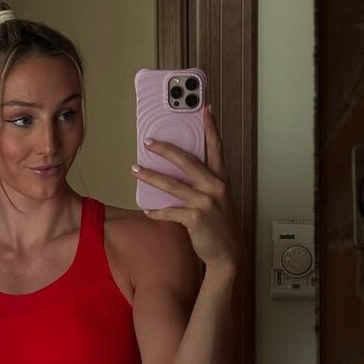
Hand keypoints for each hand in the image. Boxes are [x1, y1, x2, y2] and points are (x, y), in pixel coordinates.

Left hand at [131, 104, 242, 268]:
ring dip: (151, 176)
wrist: (228, 254)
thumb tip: (179, 171)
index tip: (205, 109)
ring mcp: (205, 203)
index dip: (210, 128)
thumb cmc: (220, 226)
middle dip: (165, 149)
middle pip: (187, 161)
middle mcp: (215, 187)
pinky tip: (147, 210)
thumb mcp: (218, 199)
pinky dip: (157, 211)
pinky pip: (170, 211)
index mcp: (221, 180)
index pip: (216, 148)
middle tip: (148, 141)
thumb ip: (204, 183)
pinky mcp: (195, 219)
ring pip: (172, 185)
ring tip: (135, 170)